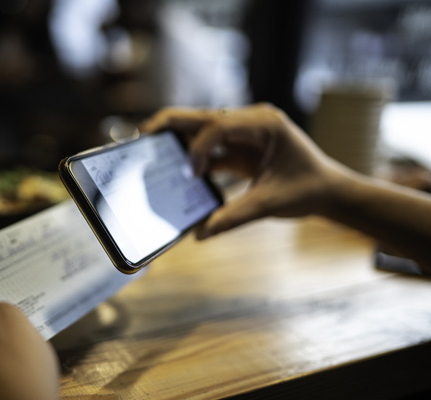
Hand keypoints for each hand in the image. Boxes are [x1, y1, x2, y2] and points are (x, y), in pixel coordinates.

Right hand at [141, 104, 348, 237]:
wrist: (329, 191)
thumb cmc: (308, 190)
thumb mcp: (271, 203)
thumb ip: (234, 217)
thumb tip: (201, 233)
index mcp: (265, 123)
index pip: (220, 124)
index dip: (199, 146)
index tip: (191, 173)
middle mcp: (252, 121)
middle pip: (203, 116)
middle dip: (171, 124)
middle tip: (143, 135)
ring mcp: (245, 132)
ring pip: (202, 129)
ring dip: (180, 140)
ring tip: (152, 150)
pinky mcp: (241, 147)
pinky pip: (210, 147)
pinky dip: (194, 157)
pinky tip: (179, 171)